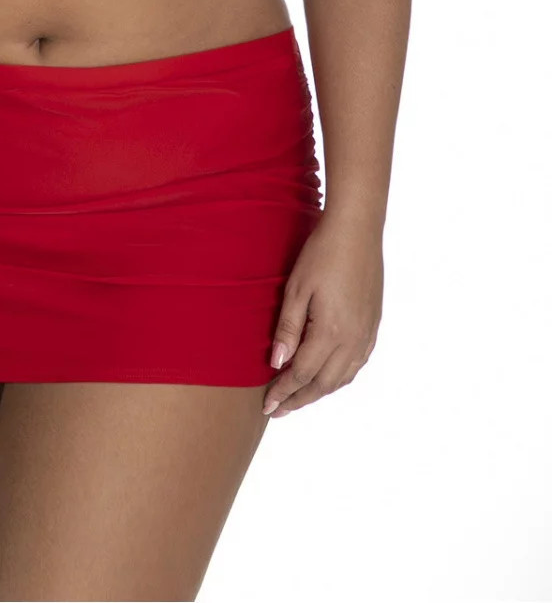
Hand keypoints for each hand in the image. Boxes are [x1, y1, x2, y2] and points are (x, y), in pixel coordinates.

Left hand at [262, 211, 381, 417]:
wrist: (357, 230)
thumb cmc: (322, 254)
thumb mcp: (296, 288)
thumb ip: (288, 329)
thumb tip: (277, 363)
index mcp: (332, 332)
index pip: (302, 374)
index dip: (283, 392)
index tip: (266, 405)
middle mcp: (353, 340)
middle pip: (324, 384)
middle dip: (299, 399)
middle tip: (277, 410)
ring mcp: (367, 334)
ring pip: (342, 378)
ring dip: (319, 392)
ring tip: (298, 397)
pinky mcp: (373, 325)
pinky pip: (357, 364)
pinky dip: (339, 377)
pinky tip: (327, 376)